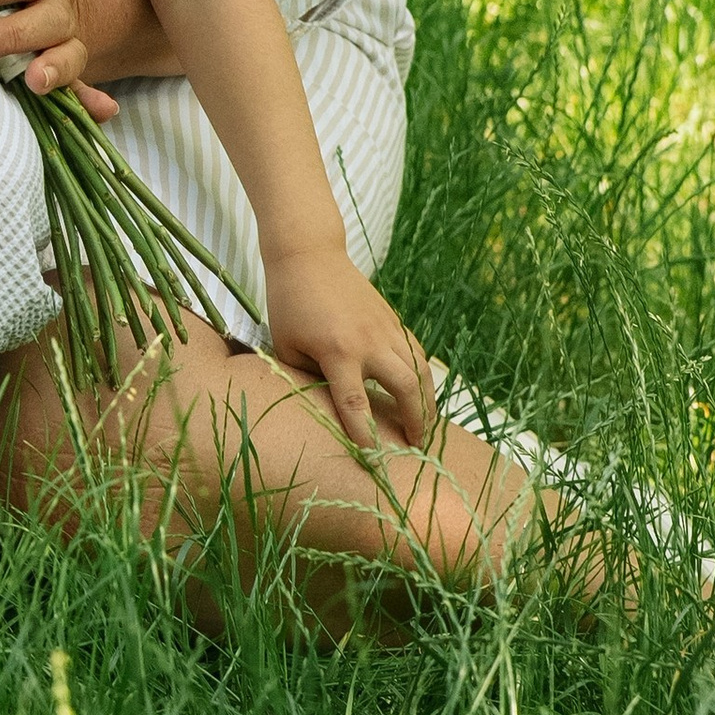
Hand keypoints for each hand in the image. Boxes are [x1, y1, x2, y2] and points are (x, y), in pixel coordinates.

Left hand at [0, 0, 117, 119]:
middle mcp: (59, 2)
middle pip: (46, 15)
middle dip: (10, 33)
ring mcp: (70, 39)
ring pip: (70, 51)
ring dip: (54, 67)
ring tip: (34, 82)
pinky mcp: (72, 72)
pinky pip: (86, 88)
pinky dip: (93, 101)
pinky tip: (103, 109)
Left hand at [262, 245, 433, 450]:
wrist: (308, 254)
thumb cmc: (289, 301)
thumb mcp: (287, 344)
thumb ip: (306, 376)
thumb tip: (323, 405)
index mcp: (337, 351)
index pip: (355, 403)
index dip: (365, 434)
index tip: (374, 460)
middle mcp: (368, 342)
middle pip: (405, 388)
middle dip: (415, 421)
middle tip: (416, 446)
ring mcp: (385, 328)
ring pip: (420, 369)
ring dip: (427, 400)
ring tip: (425, 425)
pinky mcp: (392, 319)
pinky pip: (415, 352)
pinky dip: (422, 374)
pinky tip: (420, 391)